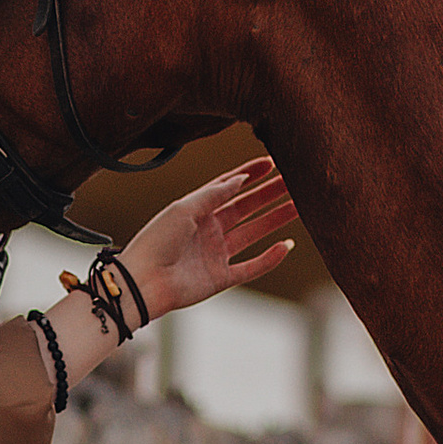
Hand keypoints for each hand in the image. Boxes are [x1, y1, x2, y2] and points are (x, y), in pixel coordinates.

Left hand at [118, 157, 297, 320]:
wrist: (143, 281)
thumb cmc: (156, 240)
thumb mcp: (184, 208)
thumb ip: (214, 193)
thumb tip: (243, 179)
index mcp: (197, 210)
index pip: (228, 187)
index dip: (250, 174)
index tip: (272, 162)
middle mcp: (209, 230)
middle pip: (246, 208)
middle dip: (270, 194)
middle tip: (295, 181)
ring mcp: (216, 254)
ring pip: (254, 233)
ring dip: (276, 220)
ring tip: (299, 206)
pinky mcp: (221, 278)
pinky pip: (251, 267)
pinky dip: (269, 258)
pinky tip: (286, 245)